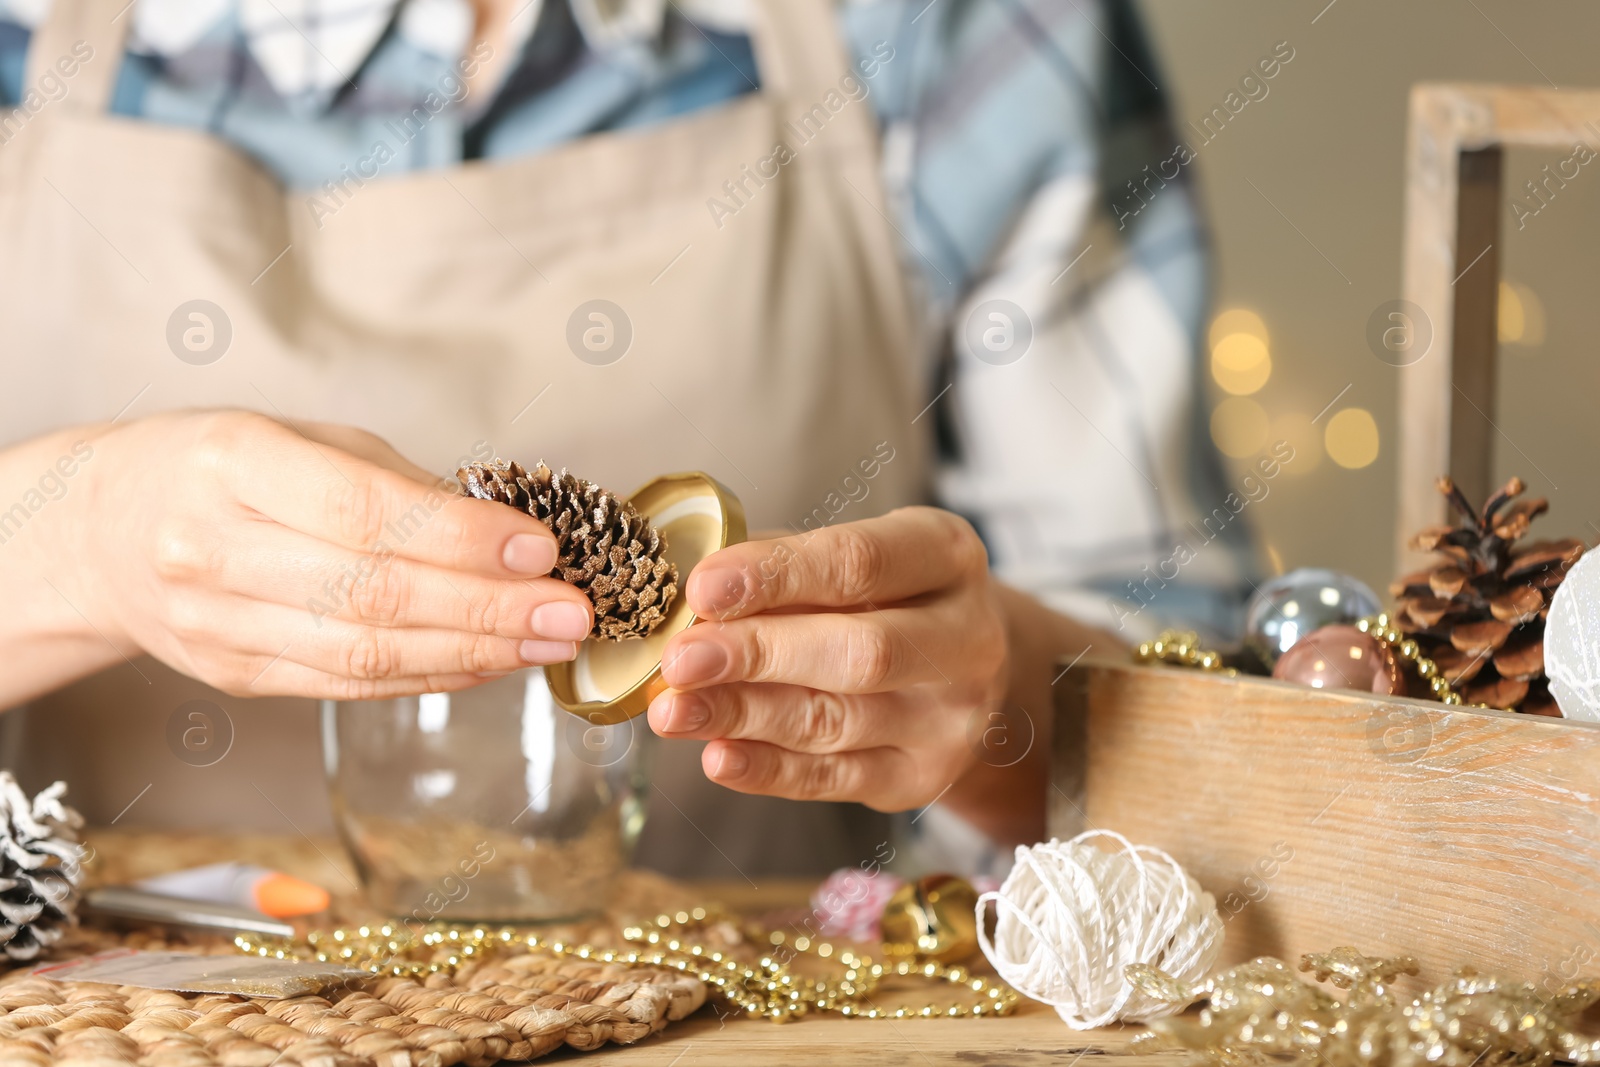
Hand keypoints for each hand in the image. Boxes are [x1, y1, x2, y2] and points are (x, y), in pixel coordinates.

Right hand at [45, 411, 593, 698]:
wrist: (101, 529)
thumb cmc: (220, 468)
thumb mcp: (302, 438)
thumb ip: (399, 485)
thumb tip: (513, 535)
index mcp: (231, 464)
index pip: (363, 512)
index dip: (460, 537)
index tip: (539, 548)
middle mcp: (212, 548)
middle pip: (372, 594)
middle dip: (489, 608)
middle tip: (571, 611)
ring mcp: (216, 623)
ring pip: (364, 654)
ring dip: (474, 653)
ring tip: (549, 642)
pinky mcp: (233, 676)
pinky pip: (348, 686)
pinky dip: (431, 676)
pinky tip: (490, 663)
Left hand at [646, 507, 1007, 812]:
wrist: (960, 666)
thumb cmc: (886, 596)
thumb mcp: (851, 558)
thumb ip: (780, 569)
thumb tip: (693, 604)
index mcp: (947, 556)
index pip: (860, 562)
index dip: (776, 575)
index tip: (703, 588)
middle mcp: (967, 638)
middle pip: (860, 652)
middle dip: (759, 654)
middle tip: (681, 659)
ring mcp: (950, 717)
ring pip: (836, 721)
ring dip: (744, 716)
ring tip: (673, 710)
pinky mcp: (921, 777)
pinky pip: (834, 778)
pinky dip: (768, 769)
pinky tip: (716, 754)